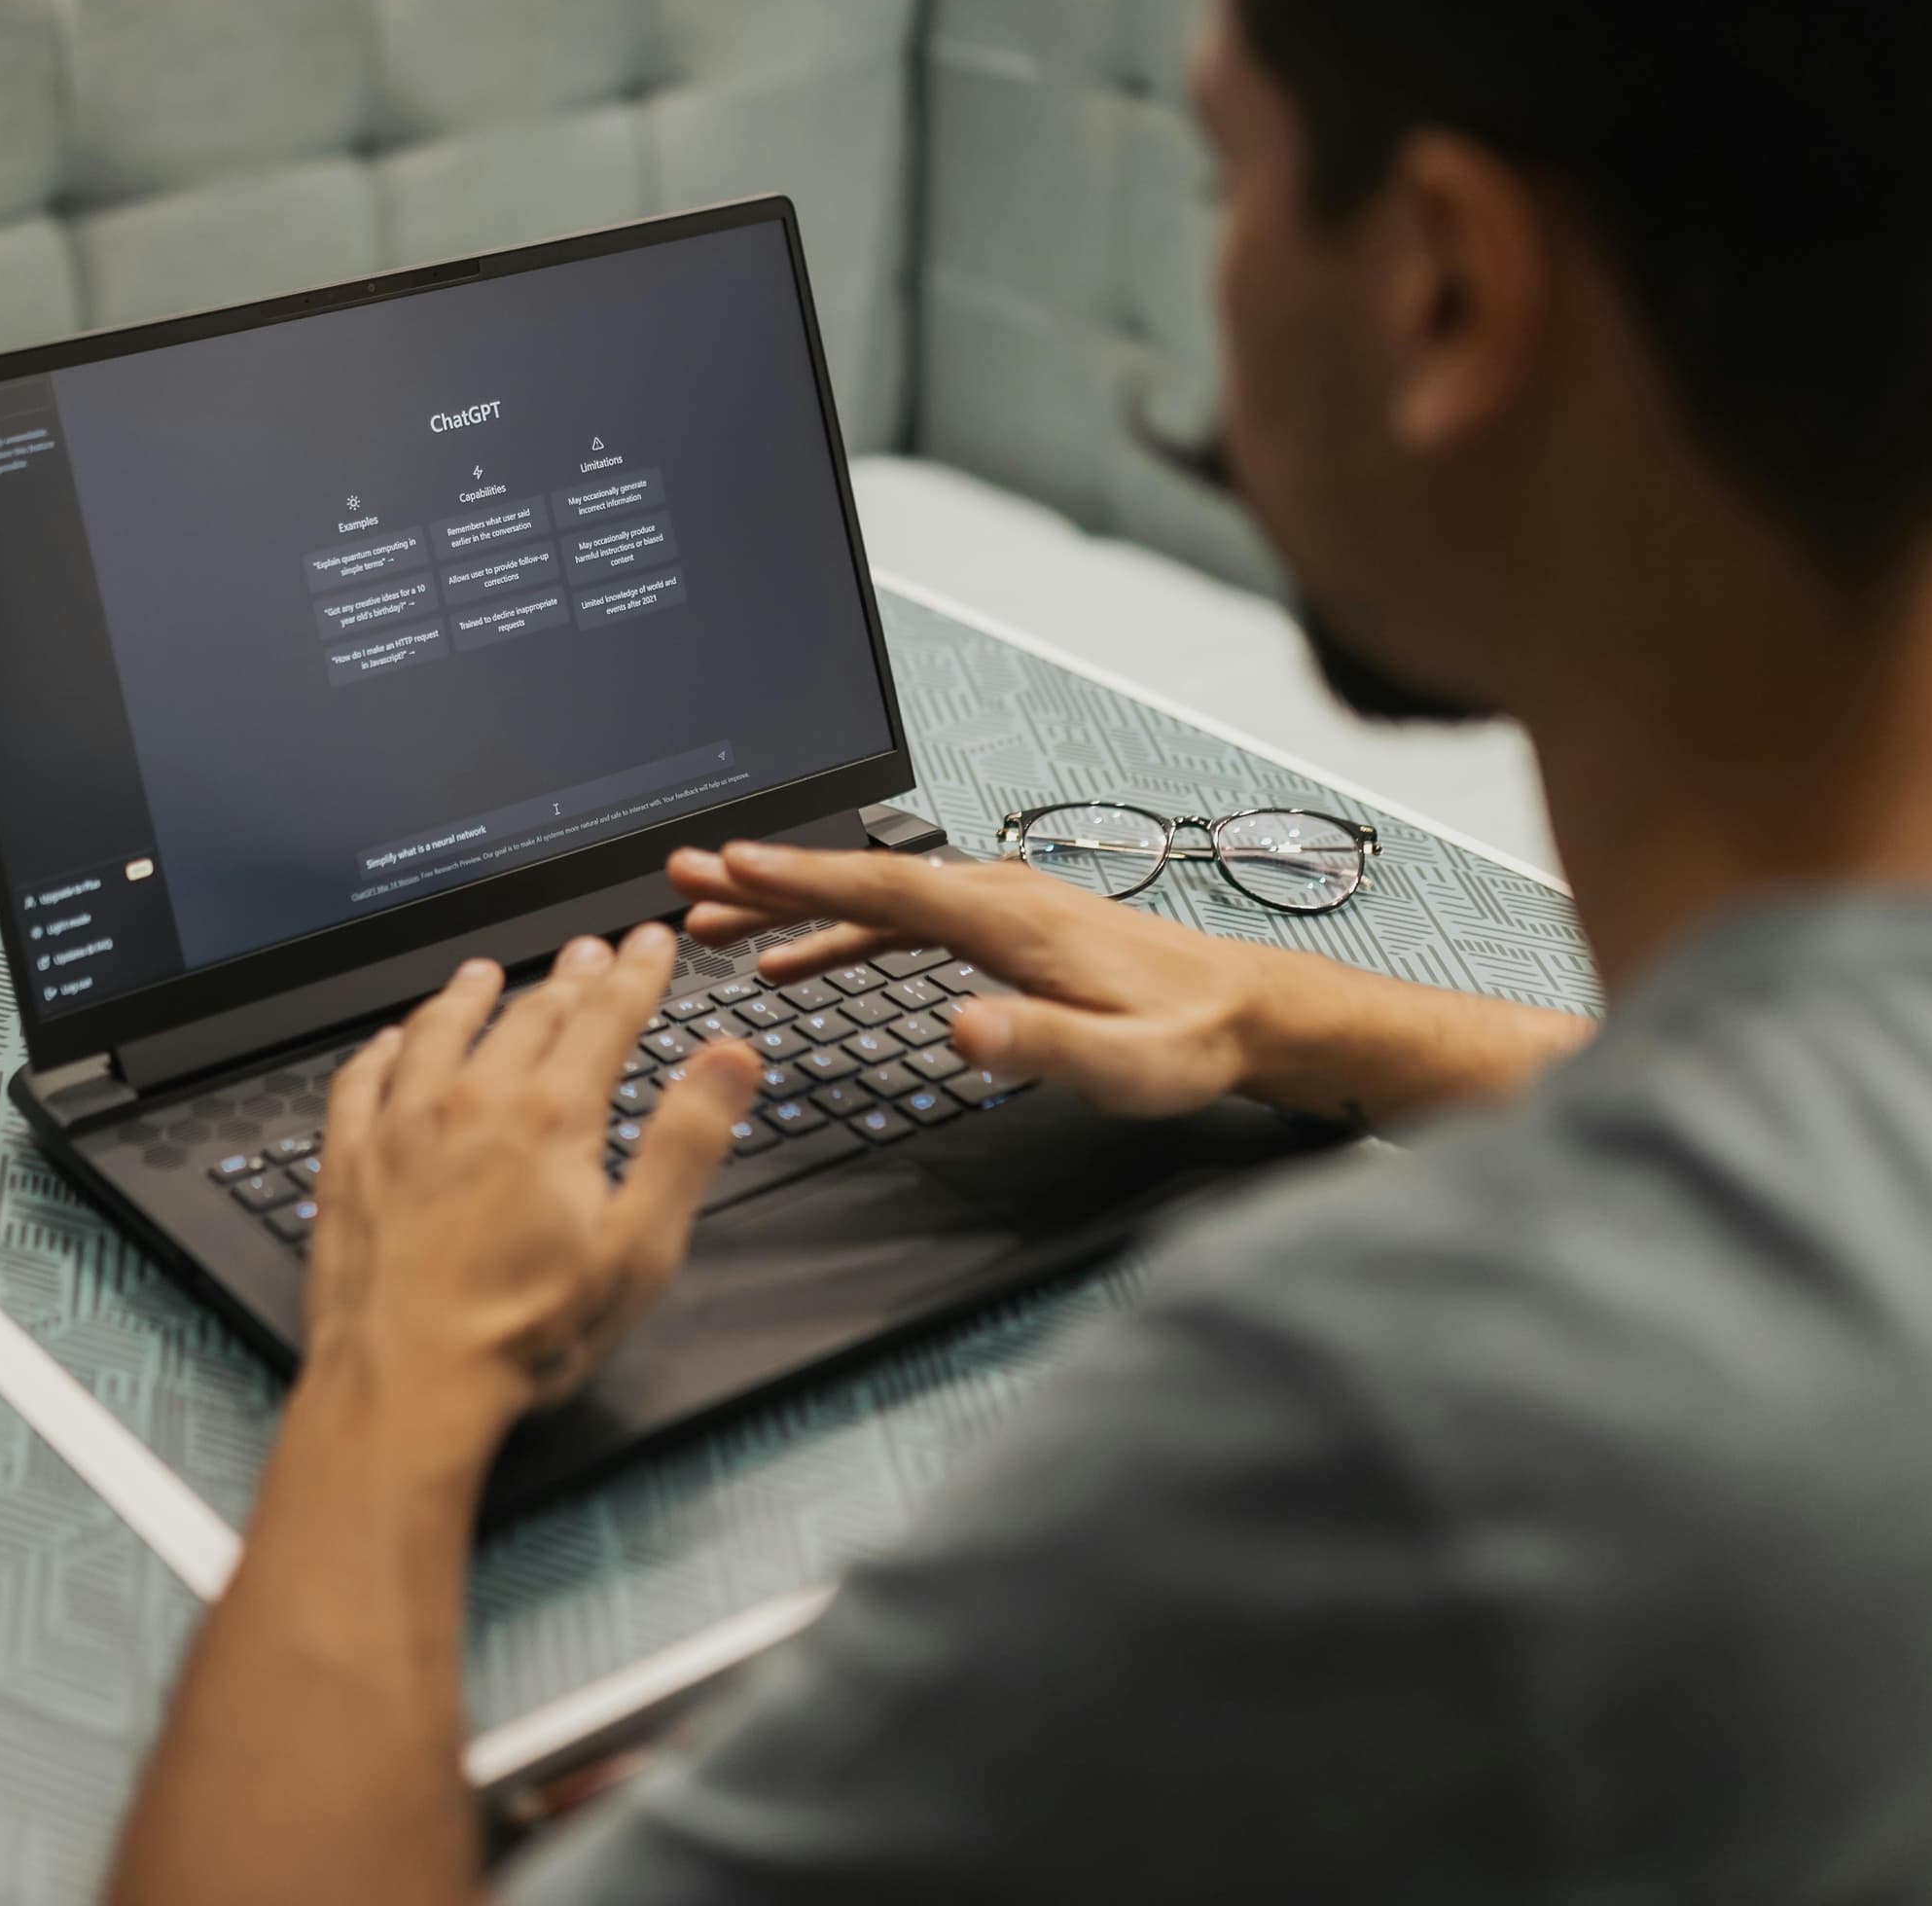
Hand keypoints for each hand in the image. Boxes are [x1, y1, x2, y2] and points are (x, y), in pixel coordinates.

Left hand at [301, 923, 758, 1451]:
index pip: (604, 1018)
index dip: (635, 974)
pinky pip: (361, 1079)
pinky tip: (390, 1042)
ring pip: (438, 1032)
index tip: (650, 942)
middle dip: (569, 978)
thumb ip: (687, 1142)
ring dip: (468, 995)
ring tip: (485, 972)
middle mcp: (472, 1103)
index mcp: (551, 1118)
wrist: (408, 1383)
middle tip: (588, 953)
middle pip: (529, 1016)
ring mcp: (401, 1127)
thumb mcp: (639, 1246)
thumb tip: (730, 1061)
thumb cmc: (524, 1332)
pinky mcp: (348, 1163)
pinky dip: (381, 1049)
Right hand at [666, 840, 1590, 1126]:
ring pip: (872, 894)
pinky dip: (839, 927)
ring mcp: (996, 906)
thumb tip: (961, 1028)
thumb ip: (1041, 1047)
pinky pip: (898, 916)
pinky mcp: (1000, 929)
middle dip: (769, 876)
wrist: (1247, 1015)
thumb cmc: (1188, 1042)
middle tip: (685, 876)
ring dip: (793, 901)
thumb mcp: (1121, 1065)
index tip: (727, 866)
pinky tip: (799, 959)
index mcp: (1007, 916)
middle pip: (861, 875)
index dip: (801, 877)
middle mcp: (995, 895)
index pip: (884, 885)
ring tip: (714, 916)